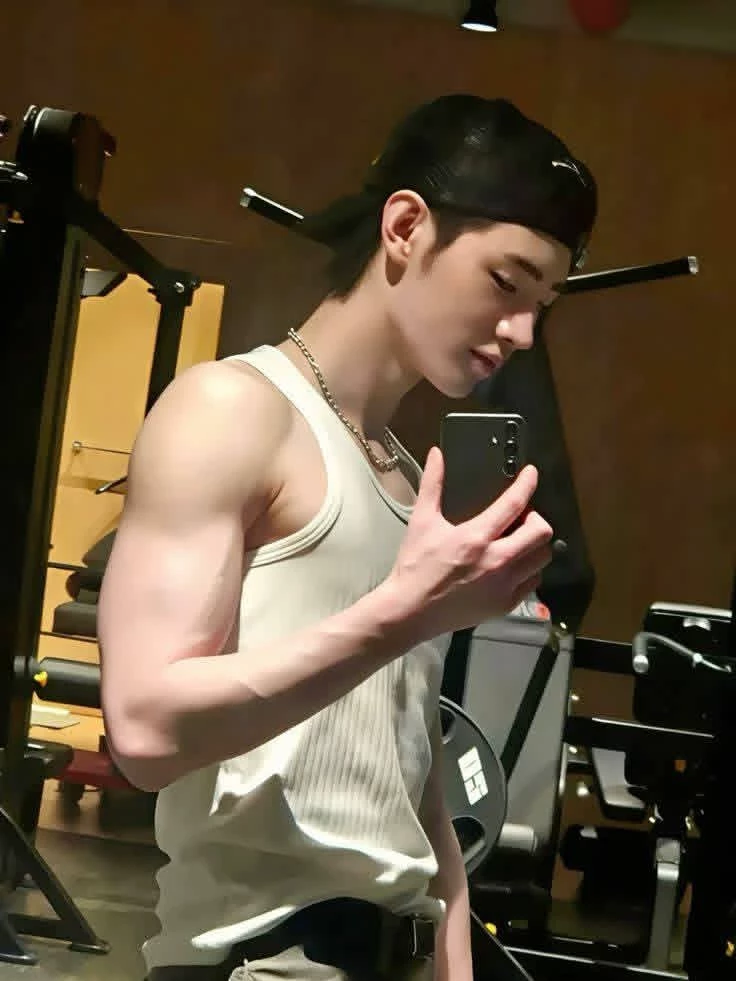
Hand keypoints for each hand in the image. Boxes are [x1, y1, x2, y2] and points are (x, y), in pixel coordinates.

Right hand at [387, 446, 552, 637]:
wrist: (410, 611)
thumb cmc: (415, 567)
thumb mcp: (422, 521)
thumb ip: (432, 484)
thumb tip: (436, 455)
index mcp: (475, 538)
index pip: (514, 503)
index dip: (527, 483)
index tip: (531, 475)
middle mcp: (495, 562)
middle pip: (541, 532)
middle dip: (536, 518)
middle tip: (520, 518)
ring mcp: (503, 586)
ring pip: (542, 558)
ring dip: (534, 544)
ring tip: (517, 541)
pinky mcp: (505, 604)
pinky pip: (533, 582)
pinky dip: (528, 570)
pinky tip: (511, 565)